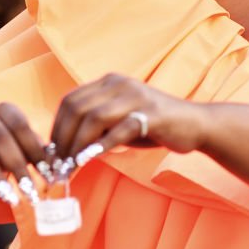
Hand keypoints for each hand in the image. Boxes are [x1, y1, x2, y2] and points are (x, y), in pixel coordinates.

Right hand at [0, 103, 47, 221]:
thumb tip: (55, 167)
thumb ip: (38, 151)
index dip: (34, 149)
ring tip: (10, 198)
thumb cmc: (14, 143)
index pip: (20, 126)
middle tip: (30, 190)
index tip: (47, 173)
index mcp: (5, 110)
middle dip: (17, 166)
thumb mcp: (26, 143)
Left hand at [50, 73, 209, 160]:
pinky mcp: (151, 114)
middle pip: (77, 108)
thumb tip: (65, 147)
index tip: (53, 152)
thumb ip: (96, 125)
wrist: (195, 124)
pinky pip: (119, 130)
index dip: (56, 127)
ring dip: (78, 145)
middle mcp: (120, 84)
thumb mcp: (121, 119)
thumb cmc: (155, 124)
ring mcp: (136, 97)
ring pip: (93, 118)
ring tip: (71, 166)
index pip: (71, 100)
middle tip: (58, 164)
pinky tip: (90, 160)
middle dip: (63, 139)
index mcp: (110, 82)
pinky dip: (100, 146)